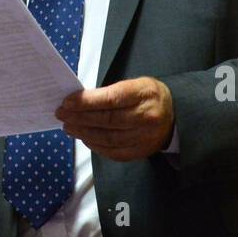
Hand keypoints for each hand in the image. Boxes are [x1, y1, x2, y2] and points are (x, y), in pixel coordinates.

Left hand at [56, 77, 174, 161]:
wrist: (176, 115)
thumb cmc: (148, 95)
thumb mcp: (135, 84)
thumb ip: (111, 91)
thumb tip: (80, 100)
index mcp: (144, 94)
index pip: (111, 99)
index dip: (87, 102)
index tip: (67, 101)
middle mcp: (146, 117)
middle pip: (107, 120)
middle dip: (80, 118)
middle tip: (62, 114)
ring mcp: (145, 137)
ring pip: (109, 138)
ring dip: (84, 133)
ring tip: (69, 127)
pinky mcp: (142, 152)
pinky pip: (114, 152)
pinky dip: (96, 146)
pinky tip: (85, 138)